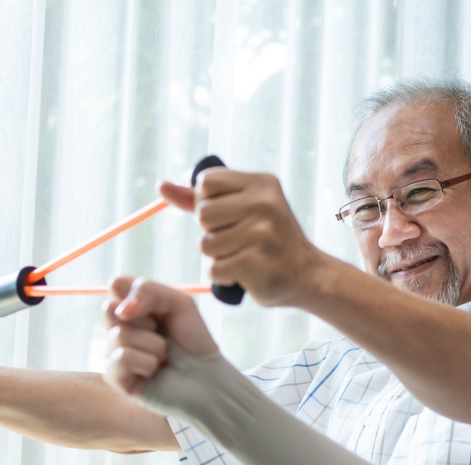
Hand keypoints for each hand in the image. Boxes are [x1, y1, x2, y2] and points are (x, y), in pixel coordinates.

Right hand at [102, 276, 219, 398]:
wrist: (207, 376)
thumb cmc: (193, 339)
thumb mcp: (179, 303)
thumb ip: (148, 291)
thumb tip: (121, 310)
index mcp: (130, 308)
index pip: (116, 286)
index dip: (138, 295)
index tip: (158, 309)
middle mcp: (117, 329)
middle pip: (109, 309)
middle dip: (145, 320)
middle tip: (161, 333)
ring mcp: (114, 353)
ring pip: (119, 335)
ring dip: (153, 345)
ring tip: (164, 356)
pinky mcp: (116, 378)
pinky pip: (121, 359)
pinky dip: (146, 363)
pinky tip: (154, 371)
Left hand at [158, 169, 329, 307]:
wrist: (309, 275)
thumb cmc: (270, 240)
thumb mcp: (243, 209)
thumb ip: (201, 198)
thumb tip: (161, 185)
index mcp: (262, 183)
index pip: (206, 182)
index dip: (207, 201)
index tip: (229, 215)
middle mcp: (265, 203)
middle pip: (203, 214)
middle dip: (212, 232)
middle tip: (240, 239)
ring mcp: (262, 234)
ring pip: (206, 245)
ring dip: (218, 256)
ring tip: (244, 256)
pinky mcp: (257, 263)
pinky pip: (215, 269)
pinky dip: (225, 276)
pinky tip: (246, 273)